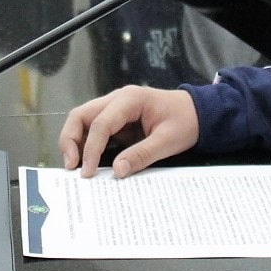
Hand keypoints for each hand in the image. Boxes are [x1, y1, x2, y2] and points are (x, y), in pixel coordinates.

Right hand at [59, 86, 198, 177]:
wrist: (200, 112)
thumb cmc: (187, 122)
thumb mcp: (169, 141)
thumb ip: (142, 154)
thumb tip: (117, 170)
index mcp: (130, 99)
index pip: (100, 123)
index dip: (91, 148)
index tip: (87, 172)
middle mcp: (117, 99)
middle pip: (81, 115)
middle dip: (70, 140)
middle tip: (71, 166)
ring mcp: (115, 108)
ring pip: (83, 120)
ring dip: (75, 141)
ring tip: (74, 165)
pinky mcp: (117, 119)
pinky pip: (94, 129)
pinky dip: (86, 144)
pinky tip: (86, 161)